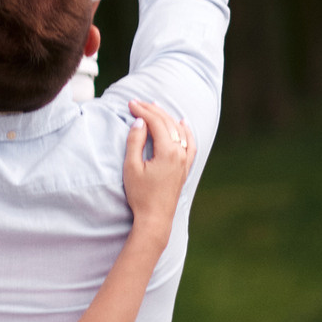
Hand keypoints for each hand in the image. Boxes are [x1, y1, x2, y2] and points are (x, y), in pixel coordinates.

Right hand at [121, 99, 193, 238]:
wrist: (155, 218)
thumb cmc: (141, 195)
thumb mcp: (132, 167)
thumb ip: (135, 142)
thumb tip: (140, 122)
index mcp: (168, 151)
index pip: (156, 122)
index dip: (143, 111)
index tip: (130, 104)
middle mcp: (180, 153)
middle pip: (168, 123)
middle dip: (152, 110)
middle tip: (138, 102)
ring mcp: (185, 161)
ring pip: (180, 131)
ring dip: (167, 117)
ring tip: (155, 107)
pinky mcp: (185, 168)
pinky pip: (190, 143)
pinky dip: (186, 131)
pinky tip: (183, 123)